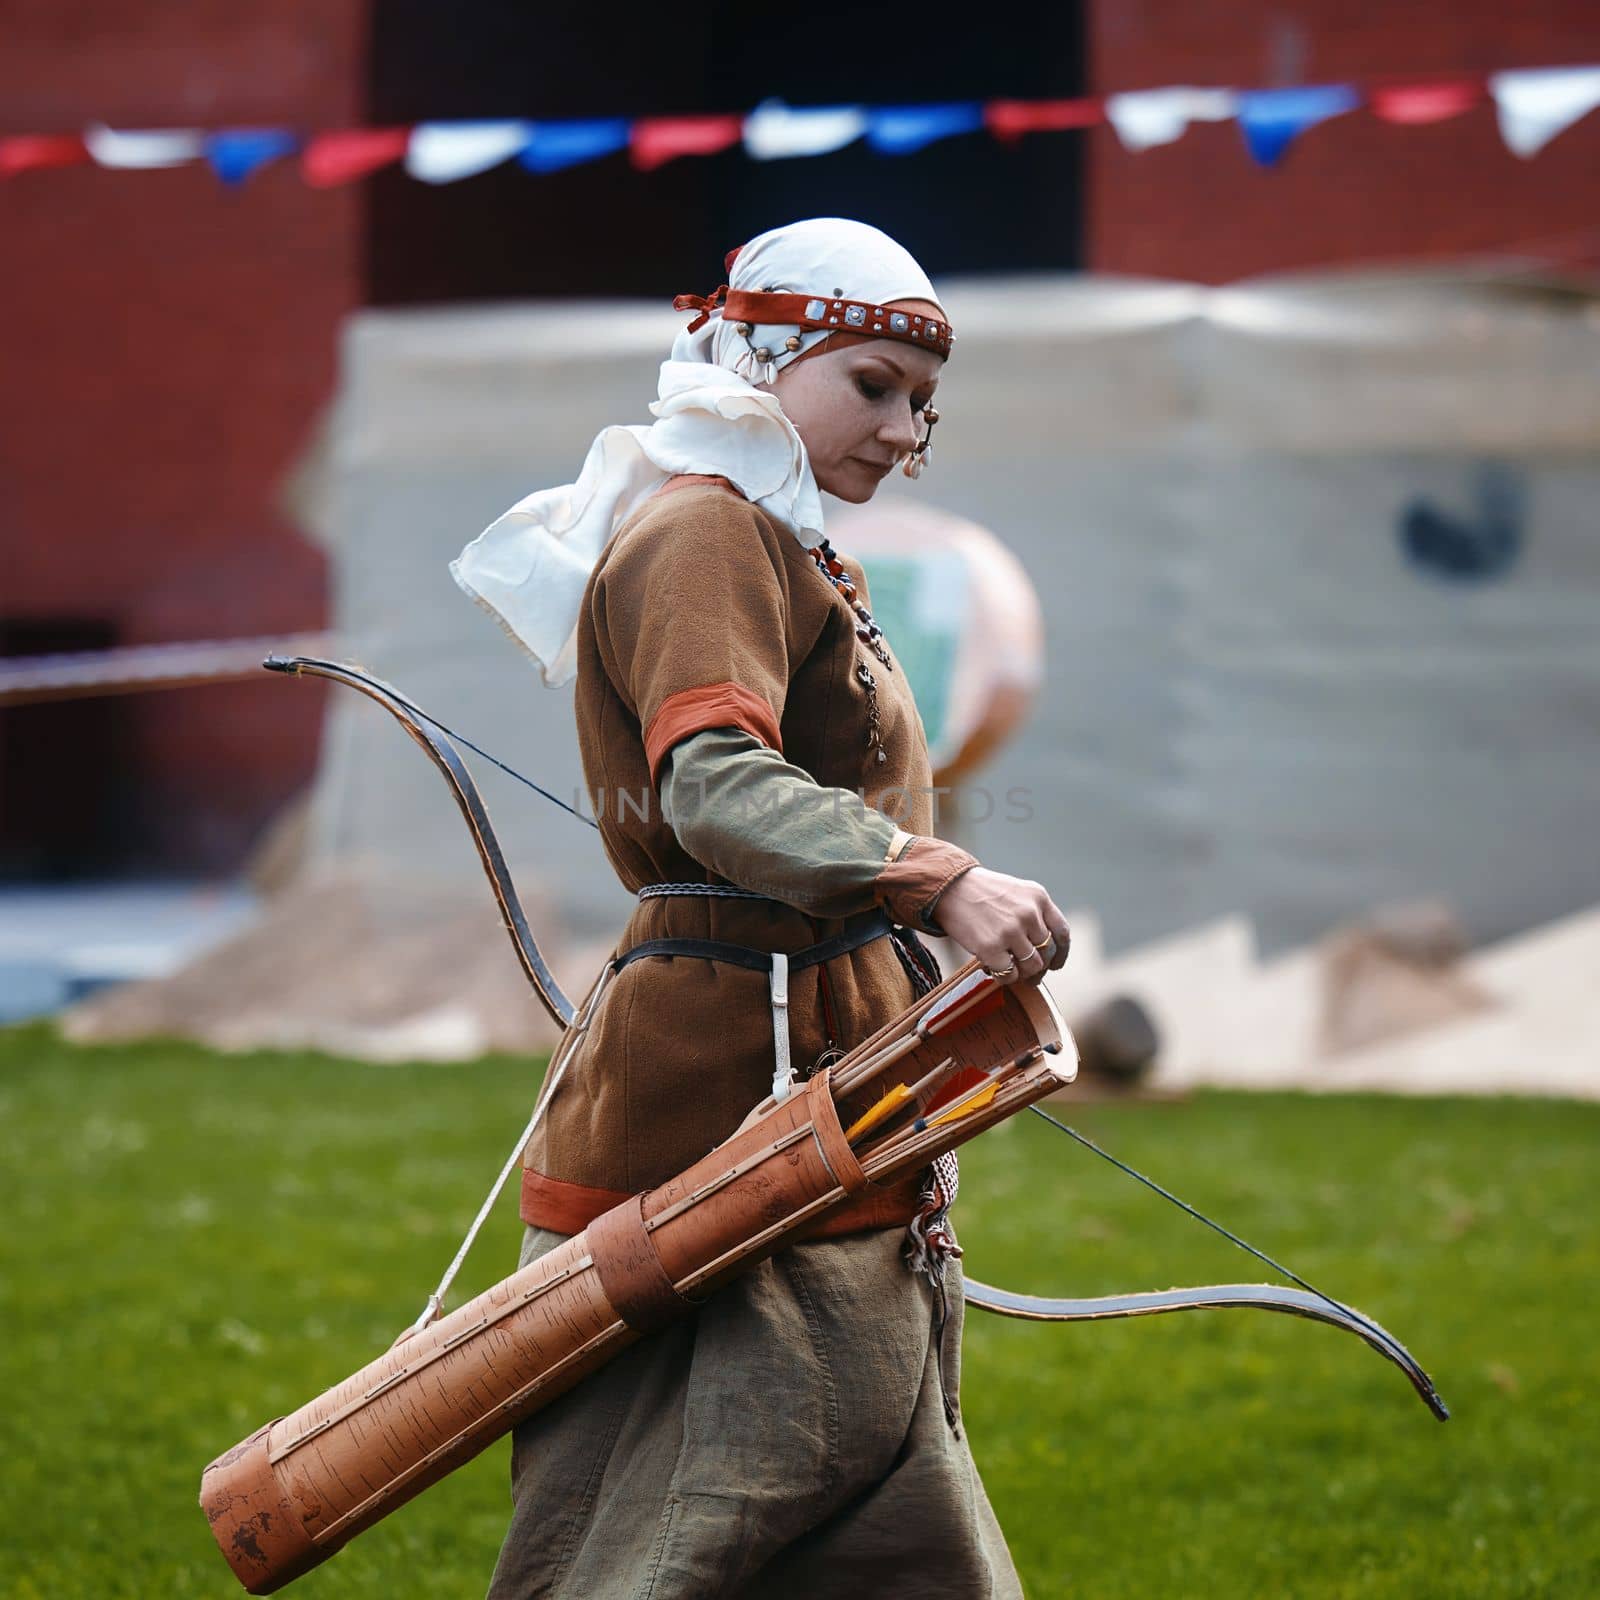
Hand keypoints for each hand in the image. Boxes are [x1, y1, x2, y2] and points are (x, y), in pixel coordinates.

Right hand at [933, 867, 1069, 985]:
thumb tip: (1045, 949)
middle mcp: (1029, 913)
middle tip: (1031, 976)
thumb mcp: (1016, 891)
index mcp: (1038, 897)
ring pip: (1032, 966)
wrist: (948, 887)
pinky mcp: (990, 947)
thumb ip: (1035, 913)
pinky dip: (1005, 978)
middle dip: (1041, 968)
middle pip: (1047, 952)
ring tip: (1013, 973)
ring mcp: (1010, 931)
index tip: (1056, 964)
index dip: (1061, 954)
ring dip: (1024, 975)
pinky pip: (1009, 975)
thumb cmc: (981, 891)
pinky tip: (994, 971)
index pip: (1062, 933)